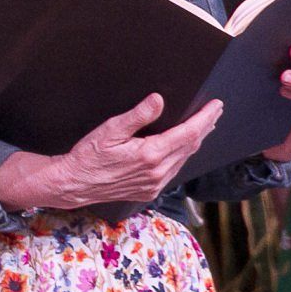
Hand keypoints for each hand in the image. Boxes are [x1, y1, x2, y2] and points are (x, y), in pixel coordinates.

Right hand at [16, 93, 222, 210]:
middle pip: (191, 146)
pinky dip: (183, 155)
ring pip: (184, 159)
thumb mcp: (110, 129)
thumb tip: (158, 101)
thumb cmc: (89, 156)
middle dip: (205, 127)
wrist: (75, 184)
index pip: (188, 134)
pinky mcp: (149, 191)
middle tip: (216, 111)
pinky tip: (183, 147)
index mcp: (150, 155)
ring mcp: (154, 184)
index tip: (215, 106)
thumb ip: (138, 115)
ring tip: (204, 126)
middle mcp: (157, 173)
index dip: (204, 119)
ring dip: (196, 141)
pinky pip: (174, 170)